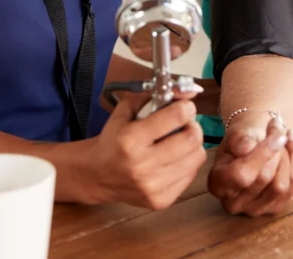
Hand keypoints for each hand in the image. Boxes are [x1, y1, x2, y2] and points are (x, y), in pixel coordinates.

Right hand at [77, 92, 206, 208]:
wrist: (95, 176)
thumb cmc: (112, 140)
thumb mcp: (125, 111)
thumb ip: (153, 97)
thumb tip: (187, 91)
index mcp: (131, 139)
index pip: (176, 117)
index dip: (186, 107)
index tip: (185, 107)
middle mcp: (142, 165)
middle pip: (191, 138)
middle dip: (193, 126)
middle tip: (186, 124)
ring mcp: (153, 186)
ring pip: (196, 157)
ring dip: (193, 145)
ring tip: (182, 141)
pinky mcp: (161, 201)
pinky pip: (191, 175)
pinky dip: (187, 163)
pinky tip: (175, 159)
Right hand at [208, 114, 292, 216]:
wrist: (252, 147)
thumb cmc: (240, 141)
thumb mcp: (234, 134)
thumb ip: (238, 139)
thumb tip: (246, 147)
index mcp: (217, 184)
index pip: (241, 174)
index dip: (261, 154)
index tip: (276, 134)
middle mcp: (233, 203)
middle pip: (264, 178)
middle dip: (276, 150)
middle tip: (277, 128)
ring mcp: (255, 209)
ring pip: (281, 185)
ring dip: (287, 156)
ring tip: (283, 136)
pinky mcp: (274, 208)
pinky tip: (291, 144)